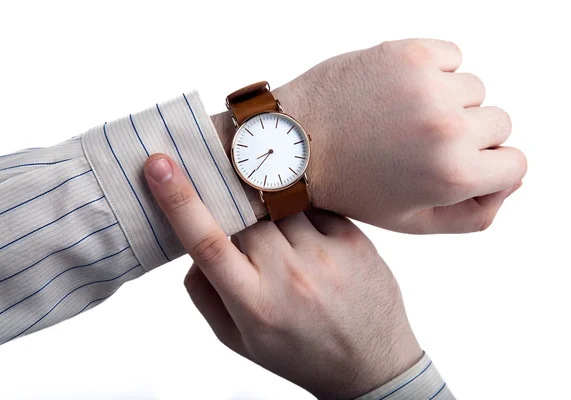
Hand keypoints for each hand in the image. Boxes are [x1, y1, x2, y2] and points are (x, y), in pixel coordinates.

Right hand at [144, 154, 421, 399]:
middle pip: (245, 215)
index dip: (179, 199)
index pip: (208, 242)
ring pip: (279, 204)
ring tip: (285, 242)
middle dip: (234, 207)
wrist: (372, 364)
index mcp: (254, 304)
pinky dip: (303, 214)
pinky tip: (313, 241)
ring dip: (270, 211)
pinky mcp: (354, 240)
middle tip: (238, 211)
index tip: (159, 163)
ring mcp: (325, 255)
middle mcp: (290, 276)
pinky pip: (315, 206)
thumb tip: (193, 248)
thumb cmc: (300, 352)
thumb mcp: (240, 339)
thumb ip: (206, 294)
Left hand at [213, 38, 526, 233]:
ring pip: (475, 89)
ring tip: (402, 117)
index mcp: (453, 176)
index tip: (454, 164)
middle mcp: (448, 128)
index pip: (516, 164)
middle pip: (500, 123)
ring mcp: (429, 86)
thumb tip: (516, 180)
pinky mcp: (409, 53)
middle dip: (469, 134)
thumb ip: (474, 214)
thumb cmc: (354, 186)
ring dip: (448, 101)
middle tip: (419, 142)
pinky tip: (398, 90)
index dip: (487, 167)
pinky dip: (433, 70)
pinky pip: (452, 56)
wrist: (295, 144)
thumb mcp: (412, 220)